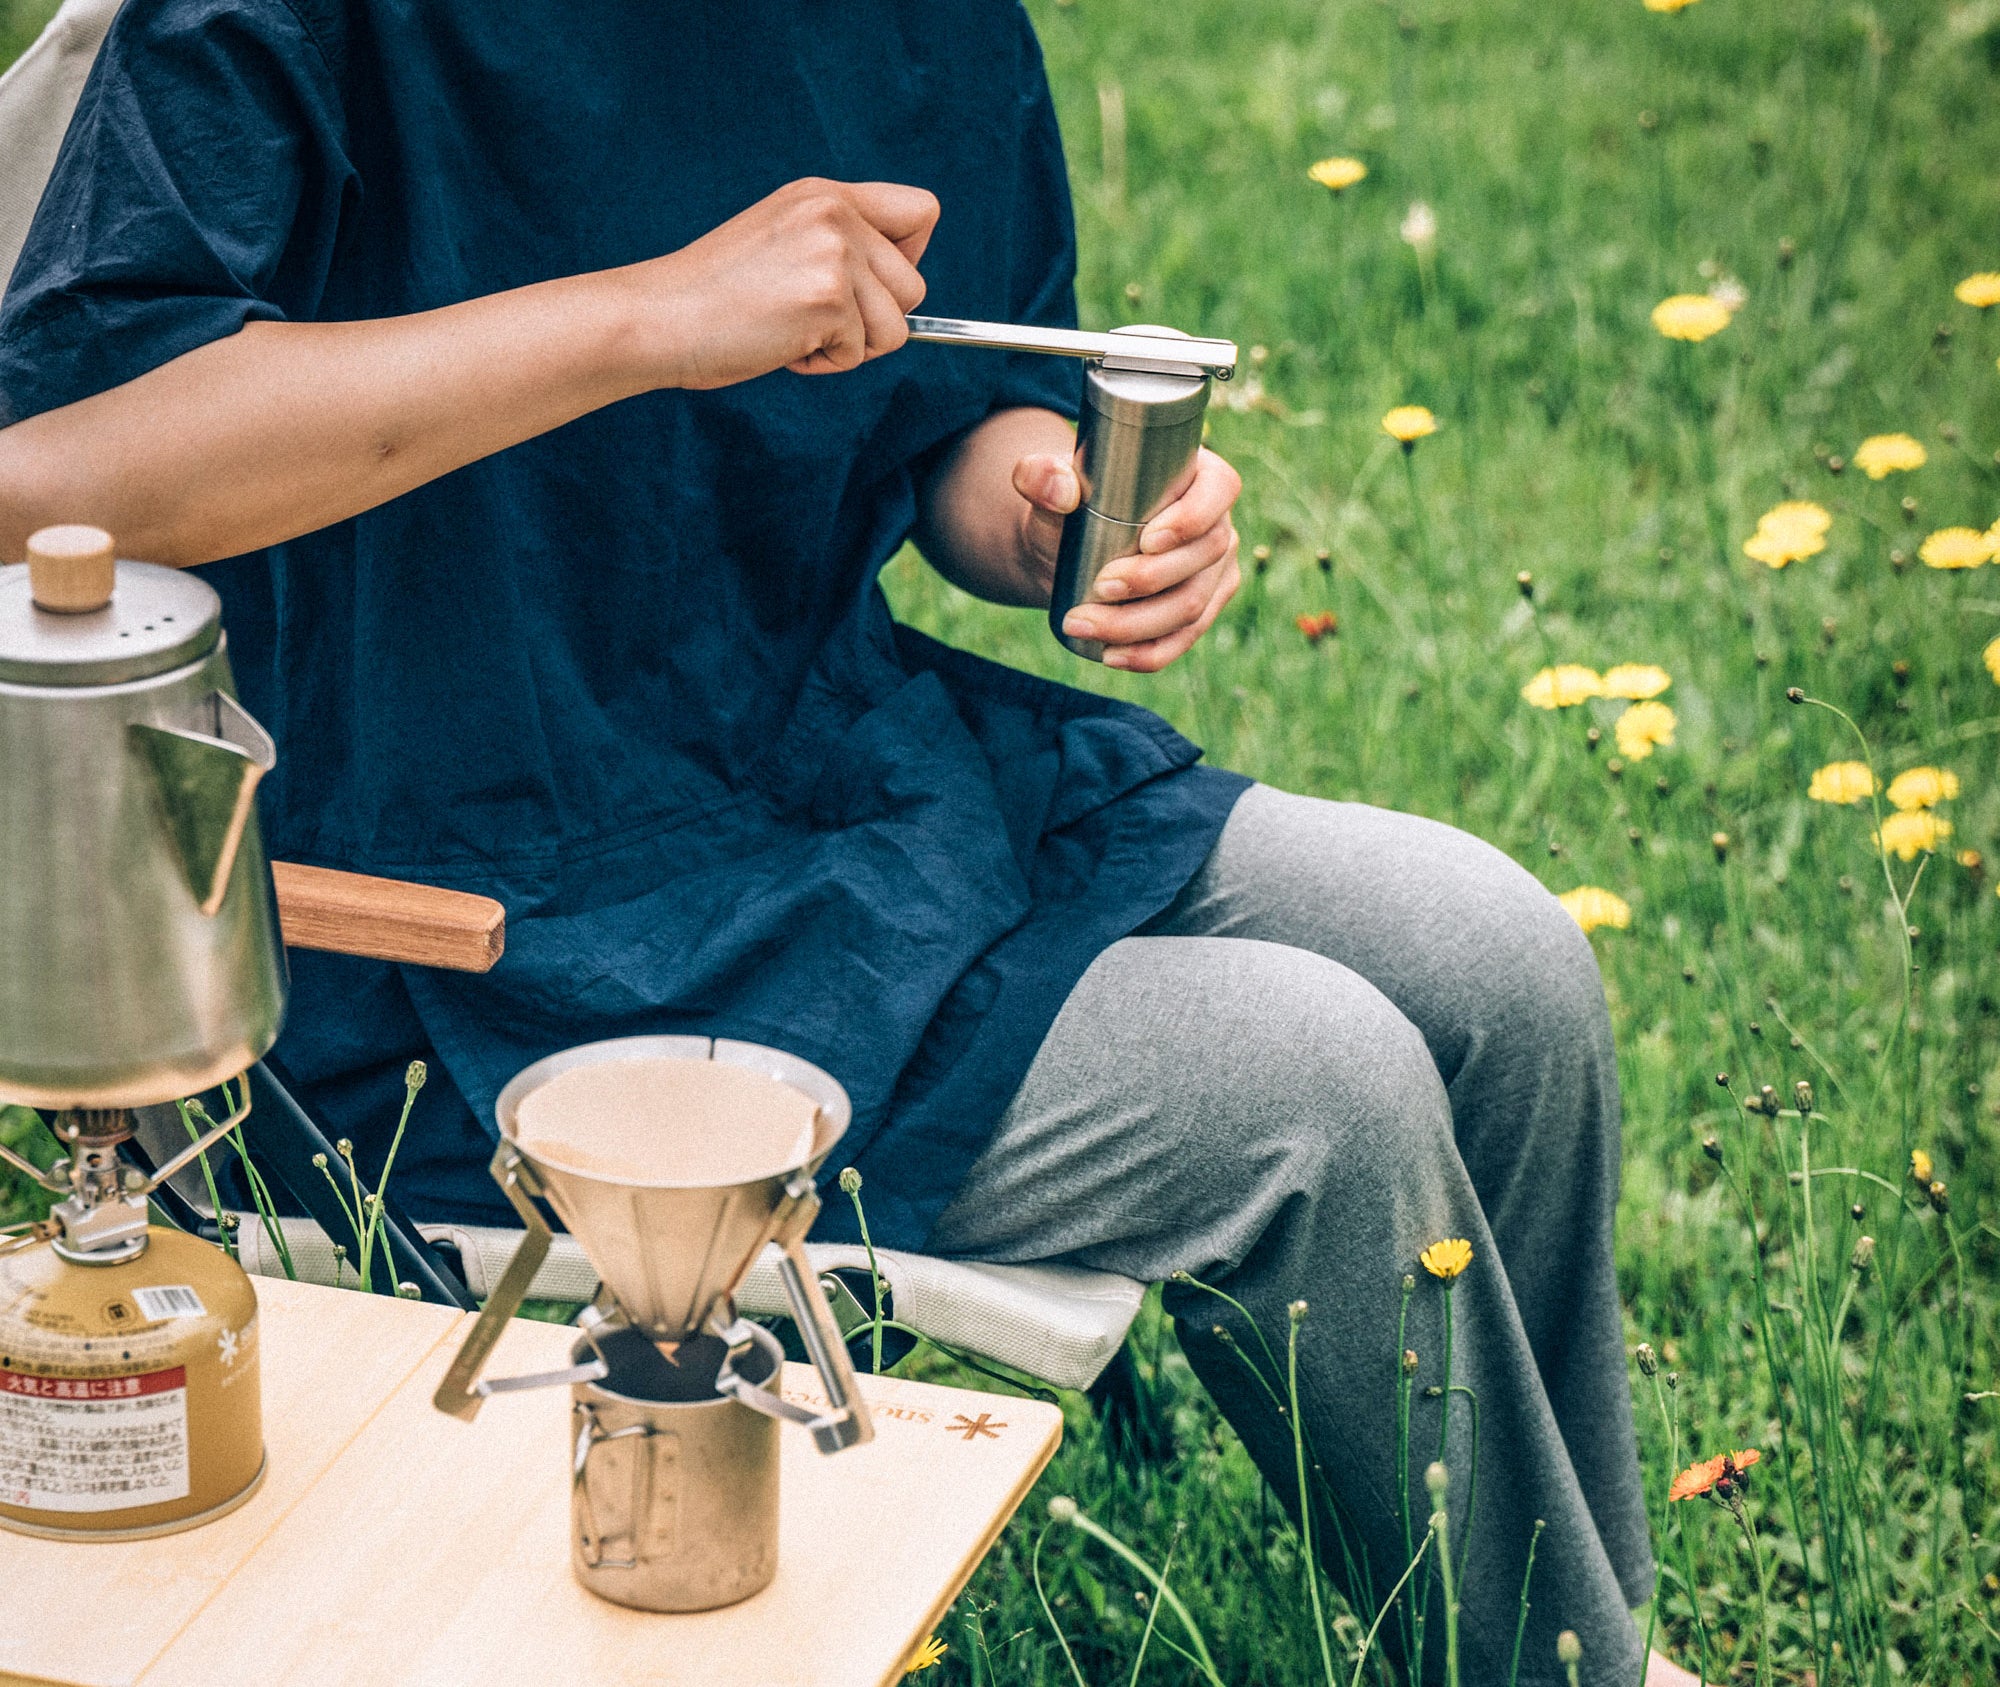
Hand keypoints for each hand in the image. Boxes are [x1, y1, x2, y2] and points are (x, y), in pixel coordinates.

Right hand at [633, 179, 938, 389]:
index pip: (922, 211)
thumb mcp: (783, 242)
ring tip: (793, 331)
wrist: (659, 318)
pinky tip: (780, 344)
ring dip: (851, 347)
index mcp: (825, 195)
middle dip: (875, 321)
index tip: (870, 285)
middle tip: (817, 322)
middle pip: (913, 287)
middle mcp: (835, 213)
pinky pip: (859, 354)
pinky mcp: (827, 299)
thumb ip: (839, 245)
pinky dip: (823, 364)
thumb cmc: (714, 297)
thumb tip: (899, 289)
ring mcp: (833, 253)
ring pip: (896, 328)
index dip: (910, 258)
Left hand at [1012, 445, 1241, 670]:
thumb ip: (1040, 475)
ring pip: (1192, 606)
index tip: (1146, 541)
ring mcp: (1214, 572)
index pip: (1218, 490)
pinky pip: (1183, 640)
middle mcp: (1217, 523)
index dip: (1191, 519)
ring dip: (1138, 623)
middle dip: (1151, 579)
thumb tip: (1060, 490)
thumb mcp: (1047, 484)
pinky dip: (1148, 653)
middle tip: (1099, 586)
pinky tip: (1110, 655)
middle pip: (1205, 556)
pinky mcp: (1200, 611)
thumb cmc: (1069, 507)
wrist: (1066, 552)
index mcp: (1199, 476)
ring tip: (1083, 624)